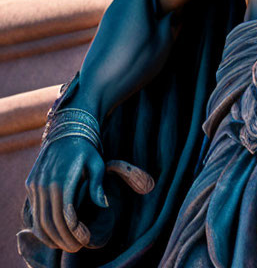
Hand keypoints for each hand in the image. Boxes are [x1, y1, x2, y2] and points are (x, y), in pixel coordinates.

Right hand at [24, 136, 107, 251]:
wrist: (66, 131)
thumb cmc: (86, 149)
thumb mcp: (97, 163)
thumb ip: (97, 185)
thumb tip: (102, 206)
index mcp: (63, 180)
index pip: (66, 215)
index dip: (74, 232)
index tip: (84, 241)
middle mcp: (45, 184)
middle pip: (51, 221)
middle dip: (63, 238)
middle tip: (76, 248)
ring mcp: (35, 184)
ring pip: (39, 219)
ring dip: (51, 235)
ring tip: (65, 244)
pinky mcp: (31, 184)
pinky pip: (34, 211)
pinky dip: (41, 226)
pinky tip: (52, 234)